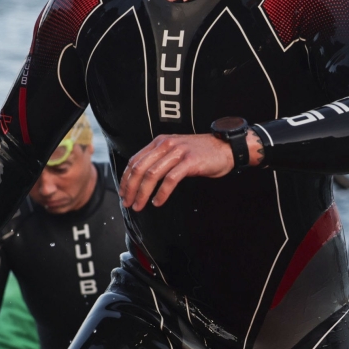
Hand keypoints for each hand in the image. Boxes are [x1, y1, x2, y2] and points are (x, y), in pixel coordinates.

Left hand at [120, 132, 255, 210]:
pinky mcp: (190, 161)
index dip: (125, 179)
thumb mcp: (176, 151)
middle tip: (128, 203)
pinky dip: (162, 193)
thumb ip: (160, 160)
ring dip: (143, 193)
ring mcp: (178, 152)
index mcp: (160, 142)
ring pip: (153, 174)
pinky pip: (171, 179)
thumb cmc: (201, 153)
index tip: (123, 193)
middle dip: (131, 188)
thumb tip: (141, 180)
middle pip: (140, 168)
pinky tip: (158, 202)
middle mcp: (166, 144)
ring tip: (140, 205)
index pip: (135, 160)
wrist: (225, 148)